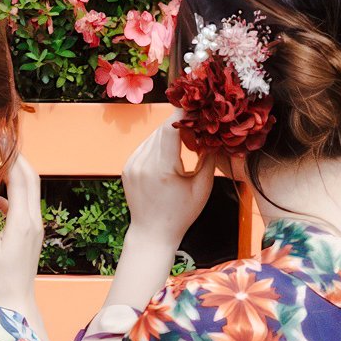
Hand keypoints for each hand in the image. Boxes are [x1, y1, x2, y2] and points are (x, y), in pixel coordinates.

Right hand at [0, 154, 49, 340]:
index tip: (0, 139)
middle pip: (31, 179)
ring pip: (29, 191)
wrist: (16, 302)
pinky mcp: (32, 233)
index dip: (11, 156)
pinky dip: (10, 196)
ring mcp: (35, 226)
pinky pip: (23, 205)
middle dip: (17, 158)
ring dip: (14, 176)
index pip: (20, 179)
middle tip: (2, 142)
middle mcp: (33, 221)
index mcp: (22, 222)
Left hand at [122, 115, 216, 249]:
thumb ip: (209, 159)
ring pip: (153, 136)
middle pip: (162, 130)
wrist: (152, 233)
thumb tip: (213, 136)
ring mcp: (132, 164)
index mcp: (162, 169)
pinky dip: (157, 145)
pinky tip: (169, 154)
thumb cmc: (180, 214)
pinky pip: (144, 146)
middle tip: (196, 127)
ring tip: (184, 143)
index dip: (183, 114)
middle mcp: (143, 164)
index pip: (170, 129)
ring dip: (168, 135)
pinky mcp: (127, 167)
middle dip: (179, 125)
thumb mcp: (202, 188)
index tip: (195, 107)